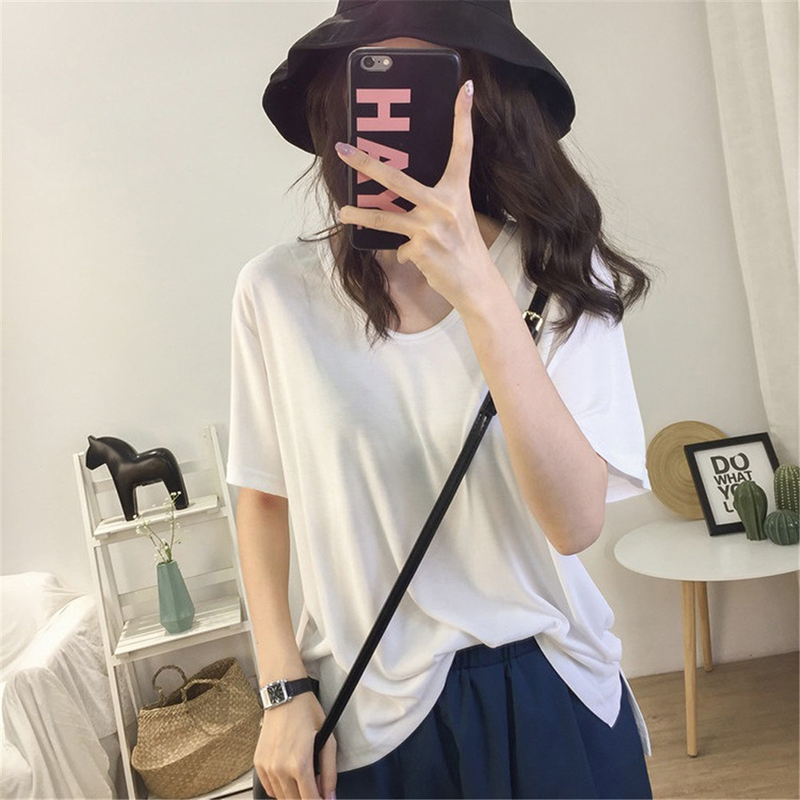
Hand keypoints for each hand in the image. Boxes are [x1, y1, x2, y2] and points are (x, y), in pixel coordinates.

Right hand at [254, 692, 336, 799]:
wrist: (284, 696)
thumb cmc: (306, 713)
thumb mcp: (327, 739)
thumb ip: (330, 771)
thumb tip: (330, 796)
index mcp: (299, 764)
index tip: (325, 799)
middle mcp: (280, 769)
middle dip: (309, 799)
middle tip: (317, 788)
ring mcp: (267, 767)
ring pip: (281, 798)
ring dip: (294, 795)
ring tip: (304, 779)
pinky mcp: (259, 764)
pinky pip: (270, 789)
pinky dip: (280, 789)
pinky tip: (290, 776)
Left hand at [335, 79, 495, 310]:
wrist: (476, 285)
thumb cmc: (465, 250)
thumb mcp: (457, 219)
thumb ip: (433, 205)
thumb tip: (398, 205)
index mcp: (457, 191)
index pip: (462, 148)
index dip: (463, 117)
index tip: (466, 88)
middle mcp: (444, 205)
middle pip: (396, 179)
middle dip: (366, 163)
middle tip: (343, 150)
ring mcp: (430, 227)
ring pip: (383, 218)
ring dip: (359, 216)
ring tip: (343, 214)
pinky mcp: (419, 249)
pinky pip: (399, 248)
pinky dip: (405, 255)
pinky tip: (420, 260)